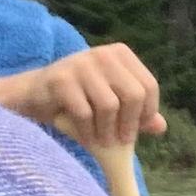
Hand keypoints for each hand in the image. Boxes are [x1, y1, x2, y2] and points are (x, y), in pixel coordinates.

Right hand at [0, 44, 166, 157]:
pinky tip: (84, 136)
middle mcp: (103, 53)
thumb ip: (137, 113)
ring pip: (109, 105)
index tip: (136, 131)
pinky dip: (86, 131)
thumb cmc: (78, 100)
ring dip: (106, 131)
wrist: (34, 95)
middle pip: (133, 94)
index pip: (149, 85)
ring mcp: (81, 63)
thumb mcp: (111, 104)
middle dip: (128, 124)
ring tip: (100, 141)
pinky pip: (84, 113)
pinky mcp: (61, 78)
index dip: (147, 113)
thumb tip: (161, 127)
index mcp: (120, 54)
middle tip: (119, 142)